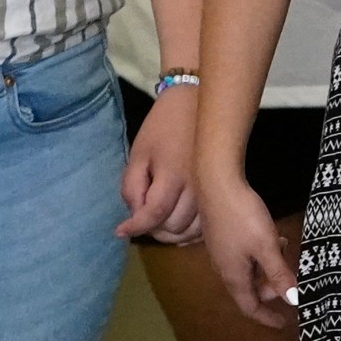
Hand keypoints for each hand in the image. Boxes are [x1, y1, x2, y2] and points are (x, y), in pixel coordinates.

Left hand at [118, 89, 200, 243]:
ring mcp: (211, 191)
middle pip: (172, 227)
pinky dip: (189, 232)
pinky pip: (204, 226)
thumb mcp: (139, 154)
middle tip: (142, 218)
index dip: (135, 227)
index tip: (120, 230)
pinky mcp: (219, 192)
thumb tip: (135, 218)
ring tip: (158, 222)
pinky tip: (177, 223)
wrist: (196, 106)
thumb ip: (132, 188)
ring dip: (170, 233)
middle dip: (152, 229)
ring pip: (190, 230)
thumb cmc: (162, 128)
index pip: (154, 214)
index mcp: (173, 175)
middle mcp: (197, 188)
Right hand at [199, 174, 298, 328]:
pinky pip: (245, 256)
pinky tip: (273, 237)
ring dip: (268, 268)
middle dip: (271, 289)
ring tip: (285, 251)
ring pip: (249, 271)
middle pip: (250, 289)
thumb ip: (279, 274)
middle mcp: (225, 268)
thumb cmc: (242, 217)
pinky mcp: (223, 236)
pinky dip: (261, 254)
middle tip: (291, 278)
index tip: (283, 323)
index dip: (266, 317)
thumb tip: (293, 300)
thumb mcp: (267, 246)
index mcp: (234, 276)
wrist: (217, 183)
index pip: (250, 307)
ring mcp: (222, 252)